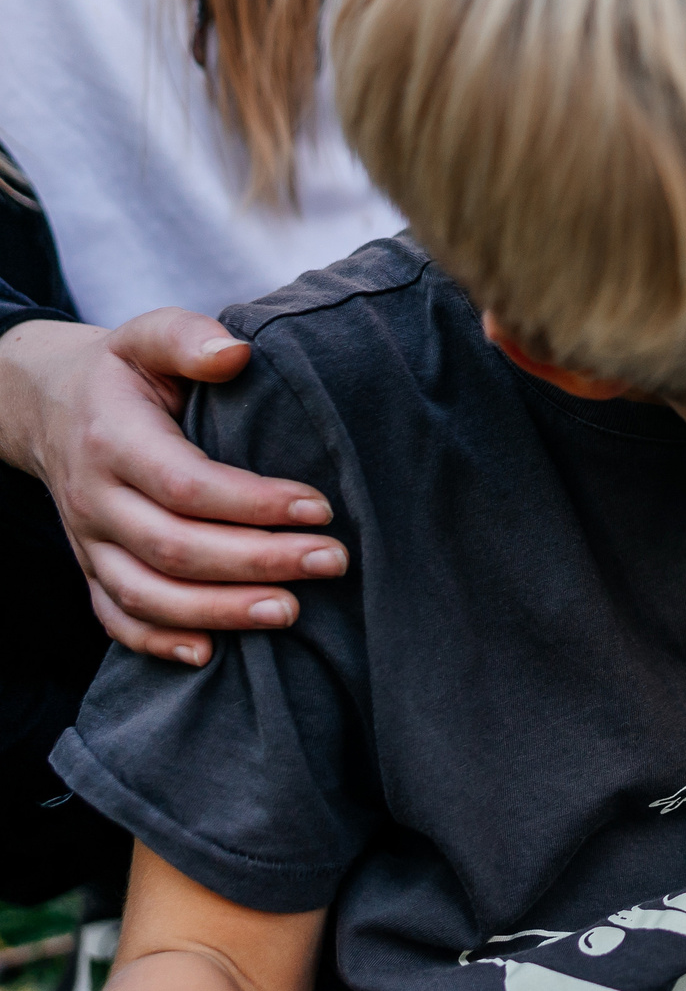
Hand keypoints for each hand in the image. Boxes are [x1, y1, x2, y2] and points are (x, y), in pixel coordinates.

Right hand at [0, 311, 344, 663]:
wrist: (47, 406)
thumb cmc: (122, 374)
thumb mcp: (145, 337)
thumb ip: (186, 338)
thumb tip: (235, 352)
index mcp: (114, 441)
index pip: (186, 486)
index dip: (254, 504)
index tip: (321, 509)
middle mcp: (95, 499)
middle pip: (176, 548)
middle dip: (258, 562)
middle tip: (332, 562)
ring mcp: (89, 542)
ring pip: (147, 594)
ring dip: (220, 611)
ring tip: (291, 613)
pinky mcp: (91, 568)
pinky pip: (115, 618)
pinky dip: (157, 642)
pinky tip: (210, 654)